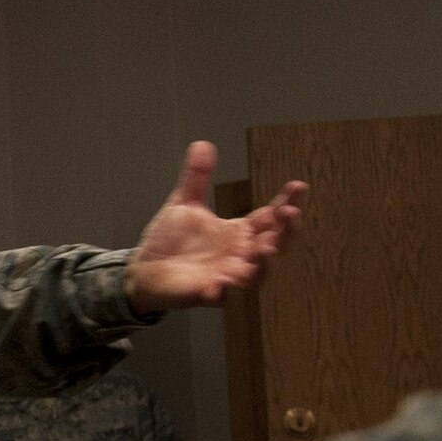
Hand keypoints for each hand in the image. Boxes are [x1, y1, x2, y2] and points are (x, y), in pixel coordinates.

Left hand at [125, 141, 305, 312]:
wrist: (143, 268)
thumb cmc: (171, 240)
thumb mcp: (184, 203)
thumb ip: (197, 178)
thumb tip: (202, 144)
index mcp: (239, 233)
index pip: (271, 218)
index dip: (288, 203)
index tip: (298, 186)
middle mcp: (239, 255)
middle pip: (275, 245)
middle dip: (286, 231)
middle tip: (289, 213)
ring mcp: (226, 276)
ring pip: (257, 274)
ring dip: (265, 263)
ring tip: (267, 249)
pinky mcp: (207, 293)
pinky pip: (222, 296)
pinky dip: (225, 290)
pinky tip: (224, 281)